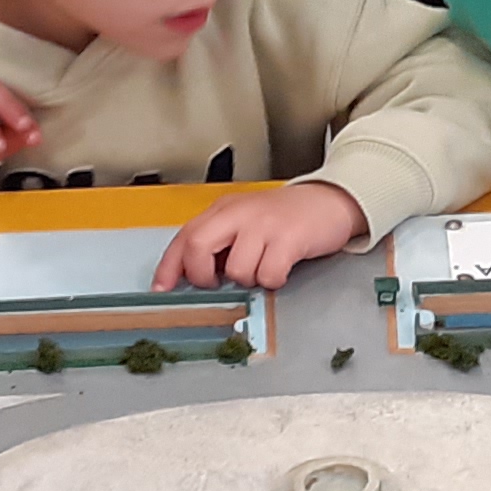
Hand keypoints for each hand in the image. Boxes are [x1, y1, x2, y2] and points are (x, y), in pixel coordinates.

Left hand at [154, 180, 365, 291]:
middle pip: (197, 246)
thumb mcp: (244, 222)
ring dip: (249, 279)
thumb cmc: (284, 218)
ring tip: (263, 267)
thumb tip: (193, 274)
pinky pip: (269, 274)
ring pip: (237, 269)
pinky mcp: (289, 238)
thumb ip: (219, 242)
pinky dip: (273, 280)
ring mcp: (263, 224)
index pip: (184, 237)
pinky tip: (281, 269)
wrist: (329, 201)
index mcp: (223, 210)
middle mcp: (239, 213)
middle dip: (202, 275)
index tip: (161, 289)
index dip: (168, 267)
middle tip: (218, 283)